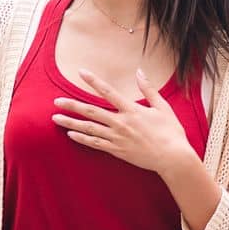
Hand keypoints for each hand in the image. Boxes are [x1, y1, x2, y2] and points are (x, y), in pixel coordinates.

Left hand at [52, 68, 194, 174]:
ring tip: (56, 118)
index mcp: (132, 110)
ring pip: (89, 128)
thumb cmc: (170, 132)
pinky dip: (82, 138)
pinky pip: (95, 143)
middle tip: (56, 101)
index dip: (93, 81)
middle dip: (72, 105)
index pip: (108, 92)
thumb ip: (149, 89)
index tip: (81, 72)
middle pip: (91, 111)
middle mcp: (121, 123)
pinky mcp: (117, 150)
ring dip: (71, 122)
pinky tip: (71, 134)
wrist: (173, 158)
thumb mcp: (162, 107)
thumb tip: (140, 71)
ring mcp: (117, 138)